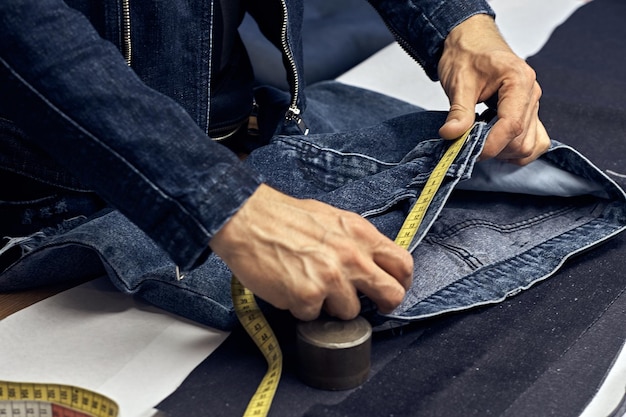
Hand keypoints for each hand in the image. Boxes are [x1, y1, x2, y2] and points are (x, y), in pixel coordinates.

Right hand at [209, 184, 412, 320]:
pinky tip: (290, 287)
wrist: (247, 219)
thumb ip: (355, 241)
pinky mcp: (308, 297)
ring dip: (331, 305)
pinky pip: (313, 316)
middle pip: (391, 295)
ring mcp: (331, 279)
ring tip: (309, 285)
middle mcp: (352, 257)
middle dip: (382, 306)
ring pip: (349, 312)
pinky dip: (302, 307)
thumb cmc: (284, 217)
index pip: (403, 265)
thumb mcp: (332, 219)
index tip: (391, 290)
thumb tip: (368, 262)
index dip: (401, 283)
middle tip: (367, 306)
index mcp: (361, 234)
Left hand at [437, 14, 549, 164]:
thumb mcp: (458, 82)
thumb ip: (458, 111)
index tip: (468, 151)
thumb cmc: (466, 55)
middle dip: (494, 149)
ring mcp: (533, 105)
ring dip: (504, 152)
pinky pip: (534, 142)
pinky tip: (494, 142)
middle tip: (467, 143)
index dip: (491, 145)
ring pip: (529, 146)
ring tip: (480, 141)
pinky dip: (515, 151)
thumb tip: (450, 135)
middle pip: (521, 140)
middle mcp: (532, 94)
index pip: (512, 125)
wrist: (471, 42)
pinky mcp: (530, 114)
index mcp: (519, 81)